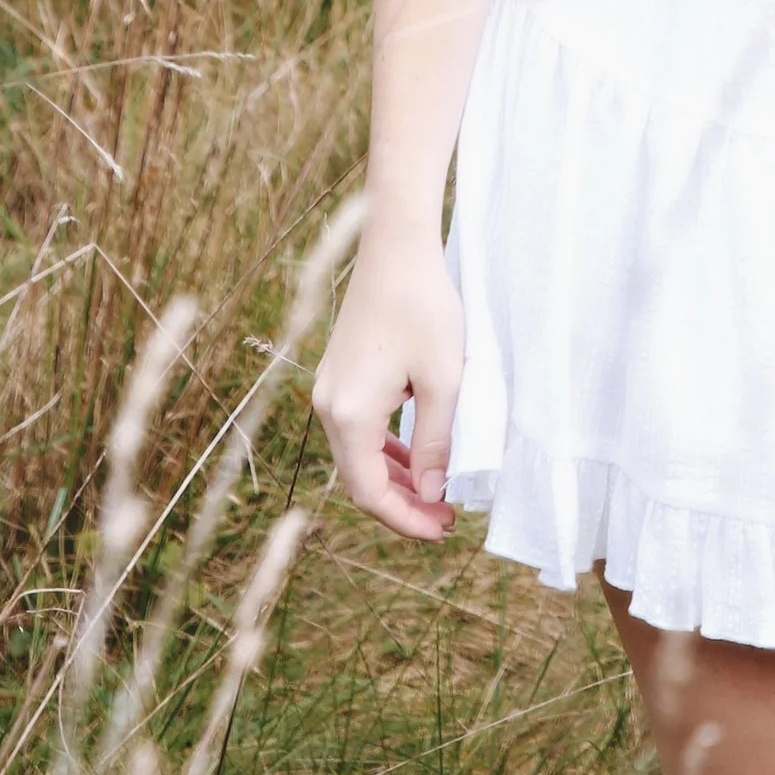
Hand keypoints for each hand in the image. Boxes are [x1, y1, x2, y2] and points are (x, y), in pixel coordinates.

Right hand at [311, 232, 464, 536]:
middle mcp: (328, 406)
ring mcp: (329, 388)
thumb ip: (436, 443)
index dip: (406, 520)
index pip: (370, 493)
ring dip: (395, 478)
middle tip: (446, 518)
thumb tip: (432, 495)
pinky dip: (385, 450)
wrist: (396, 246)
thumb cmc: (424, 307)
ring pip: (358, 455)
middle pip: (360, 479)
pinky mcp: (339, 373)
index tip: (444, 528)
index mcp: (349, 415)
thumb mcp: (442, 380)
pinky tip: (415, 456)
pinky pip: (358, 428)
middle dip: (403, 504)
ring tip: (436, 494)